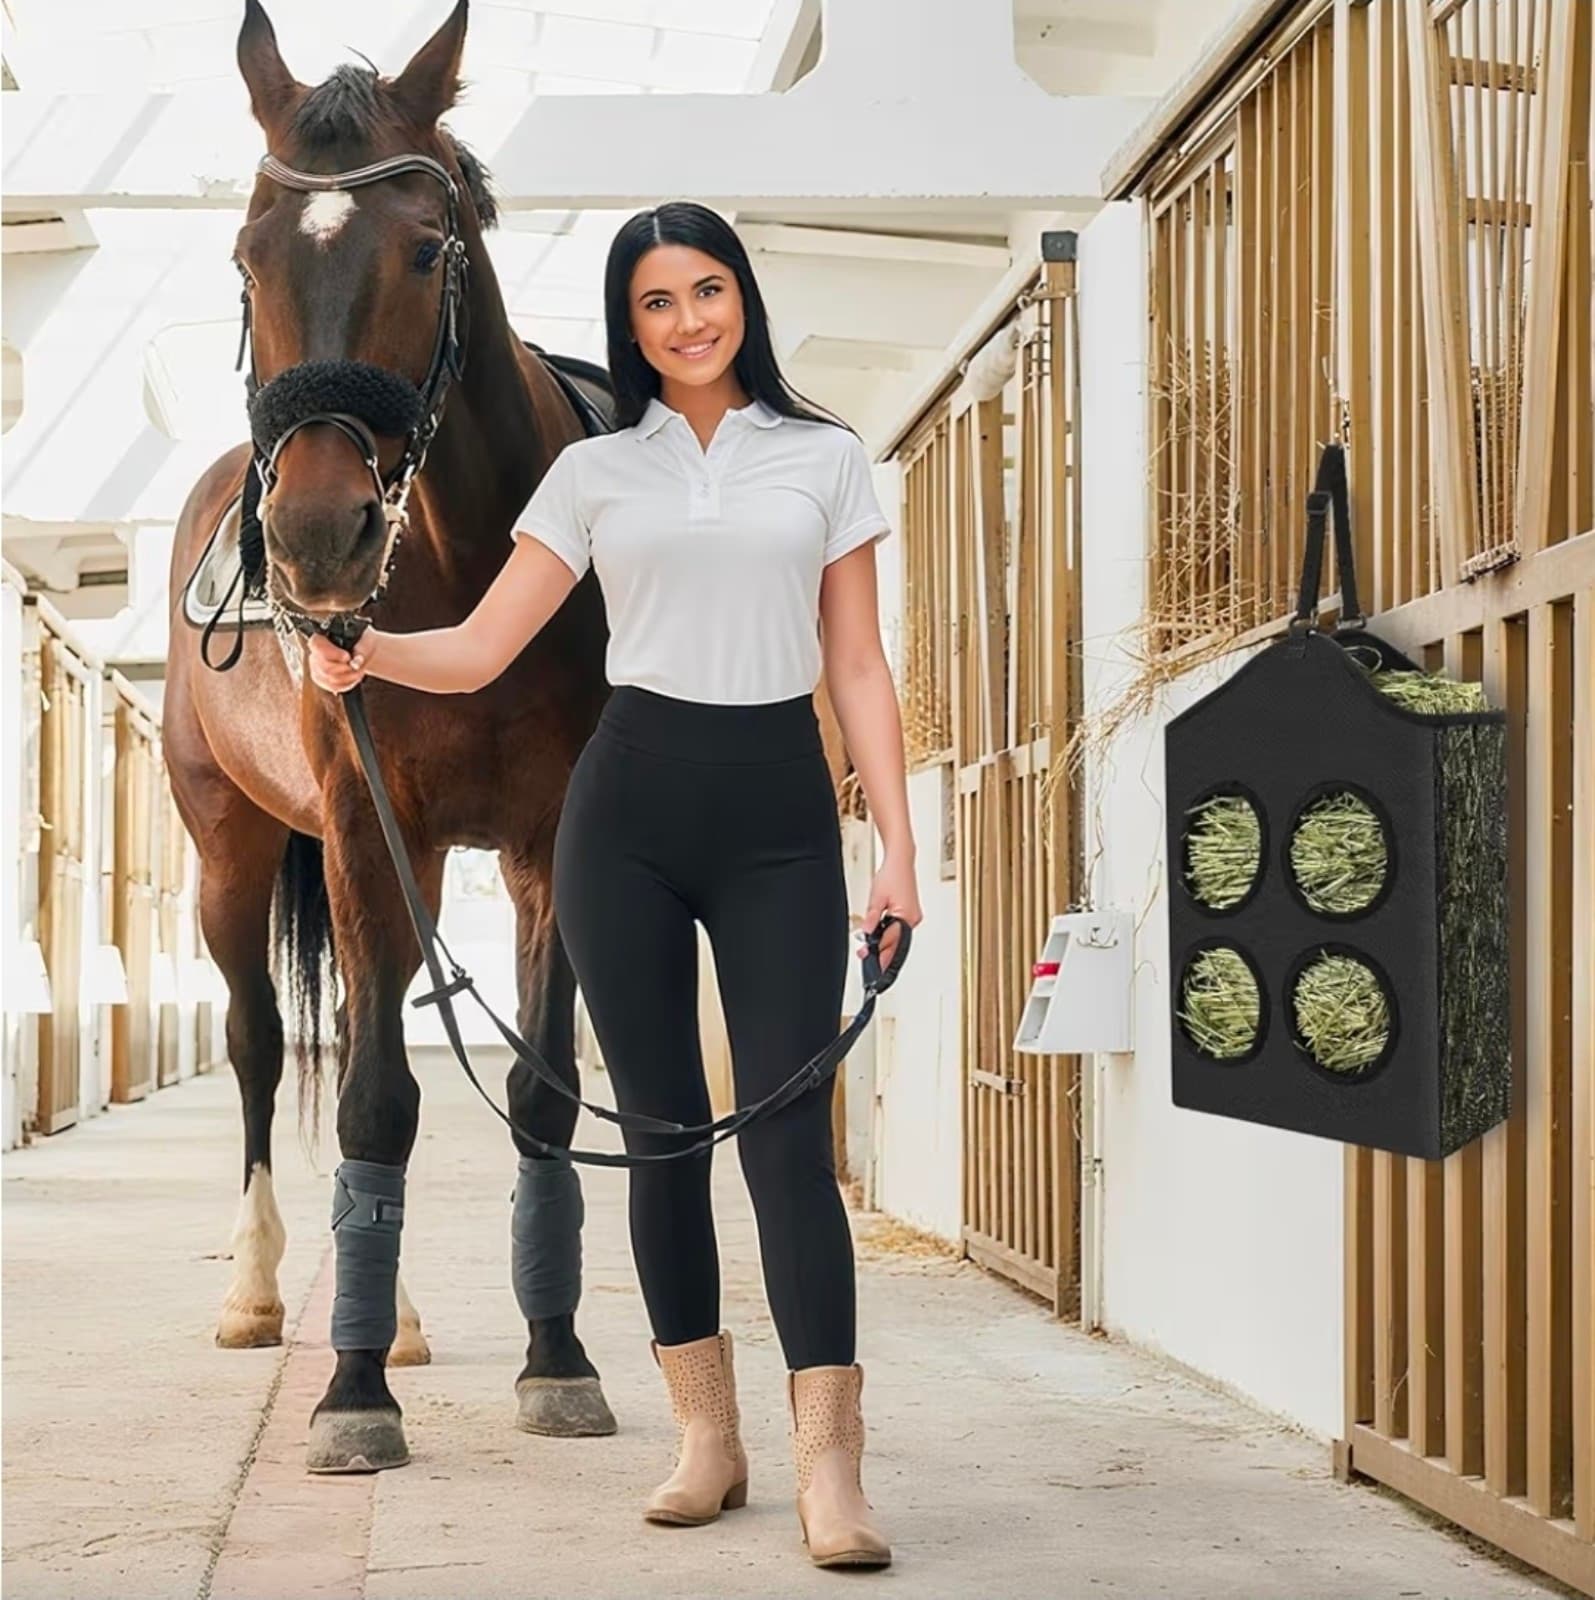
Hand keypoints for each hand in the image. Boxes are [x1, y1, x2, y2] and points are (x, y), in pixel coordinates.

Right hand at [306, 630, 375, 694]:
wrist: (362, 652)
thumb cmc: (361, 643)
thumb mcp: (364, 642)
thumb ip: (361, 652)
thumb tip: (355, 664)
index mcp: (321, 638)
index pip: (317, 645)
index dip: (333, 653)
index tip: (347, 656)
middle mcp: (314, 653)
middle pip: (325, 667)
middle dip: (345, 669)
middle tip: (356, 665)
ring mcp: (315, 668)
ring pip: (330, 679)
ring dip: (349, 677)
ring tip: (359, 671)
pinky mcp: (321, 680)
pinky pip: (333, 687)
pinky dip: (347, 684)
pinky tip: (354, 677)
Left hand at [858, 853, 922, 970]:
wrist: (900, 862)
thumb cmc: (892, 875)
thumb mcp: (877, 898)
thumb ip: (872, 917)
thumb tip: (866, 933)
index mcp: (906, 916)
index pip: (891, 940)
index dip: (878, 951)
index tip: (868, 958)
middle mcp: (913, 919)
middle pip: (896, 942)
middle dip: (881, 951)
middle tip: (866, 956)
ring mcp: (914, 917)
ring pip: (899, 937)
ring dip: (886, 943)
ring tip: (871, 948)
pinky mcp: (911, 914)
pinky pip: (901, 930)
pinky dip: (891, 934)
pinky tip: (881, 937)